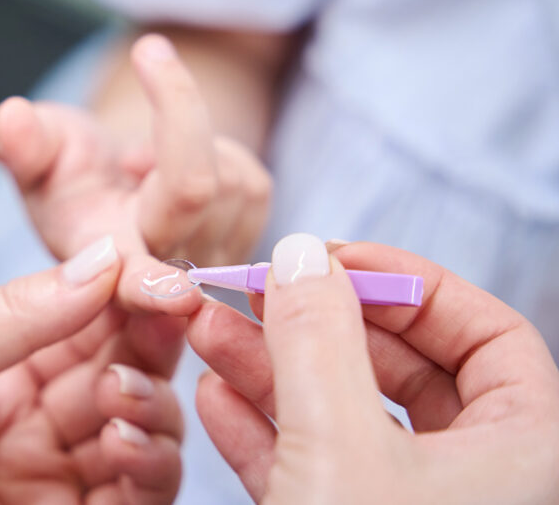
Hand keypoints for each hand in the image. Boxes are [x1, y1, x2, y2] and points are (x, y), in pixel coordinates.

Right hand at [0, 34, 270, 289]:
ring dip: (193, 137)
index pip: (135, 280)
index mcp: (101, 261)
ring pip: (235, 184)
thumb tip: (10, 118)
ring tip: (145, 156)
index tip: (173, 289)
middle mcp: (159, 276)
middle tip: (149, 53)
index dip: (152, 288)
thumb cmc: (64, 173)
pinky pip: (255, 186)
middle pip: (197, 190)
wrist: (106, 184)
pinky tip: (179, 166)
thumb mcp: (32, 153)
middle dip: (179, 108)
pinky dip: (221, 154)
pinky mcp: (243, 250)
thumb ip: (18, 141)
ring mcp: (207, 269)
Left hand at [0, 237, 184, 504]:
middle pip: (125, 374)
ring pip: (141, 437)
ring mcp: (45, 476)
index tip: (162, 278)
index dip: (129, 296)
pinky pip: (130, 500)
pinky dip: (146, 471)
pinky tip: (128, 444)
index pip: (86, 319)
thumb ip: (17, 314)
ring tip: (122, 397)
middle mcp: (31, 419)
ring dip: (151, 410)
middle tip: (162, 327)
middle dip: (149, 349)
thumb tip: (101, 259)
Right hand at [188, 234, 558, 502]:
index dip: (409, 283)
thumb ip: (319, 339)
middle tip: (256, 289)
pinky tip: (213, 396)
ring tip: (207, 330)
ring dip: (270, 369)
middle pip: (400, 367)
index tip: (333, 258)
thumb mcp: (338, 444)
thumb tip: (301, 253)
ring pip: (345, 414)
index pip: (488, 333)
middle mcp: (474, 477)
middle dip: (314, 323)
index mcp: (521, 450)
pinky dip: (263, 430)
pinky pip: (313, 465)